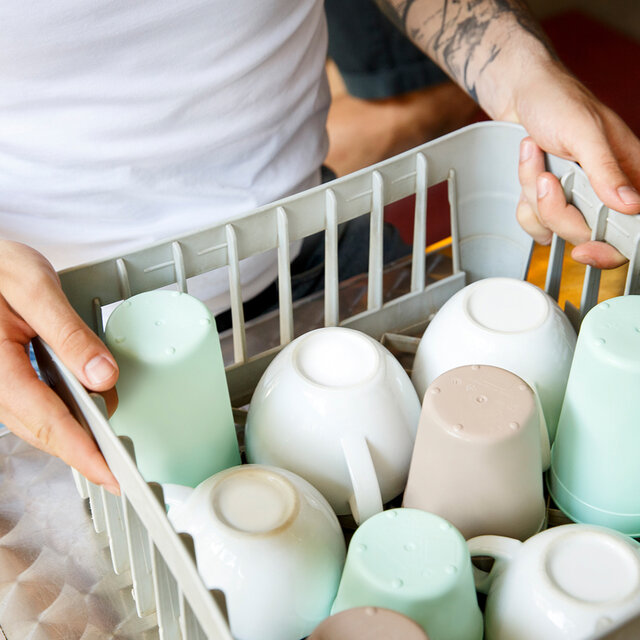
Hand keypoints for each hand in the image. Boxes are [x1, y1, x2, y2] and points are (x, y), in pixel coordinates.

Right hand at [0, 240, 119, 492]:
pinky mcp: (2, 376)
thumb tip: (102, 376)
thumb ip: (67, 332)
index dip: (79, 450)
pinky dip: (59, 417)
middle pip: (38, 428)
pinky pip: (30, 406)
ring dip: (70, 438)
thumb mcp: (33, 287)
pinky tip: (82, 417)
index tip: (109, 472)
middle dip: (80, 453)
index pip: (43, 418)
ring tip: (106, 448)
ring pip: (34, 421)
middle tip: (118, 470)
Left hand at [514, 65, 639, 267]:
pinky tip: (529, 167)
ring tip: (537, 157)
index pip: (631, 227)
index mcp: (627, 174)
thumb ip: (606, 169)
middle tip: (547, 178)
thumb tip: (631, 204)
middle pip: (583, 234)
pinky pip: (533, 221)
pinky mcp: (547, 200)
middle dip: (555, 209)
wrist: (519, 94)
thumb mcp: (584, 131)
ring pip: (552, 227)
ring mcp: (573, 197)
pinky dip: (523, 199)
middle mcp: (602, 191)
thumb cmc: (557, 101)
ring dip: (533, 195)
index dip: (610, 247)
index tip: (585, 248)